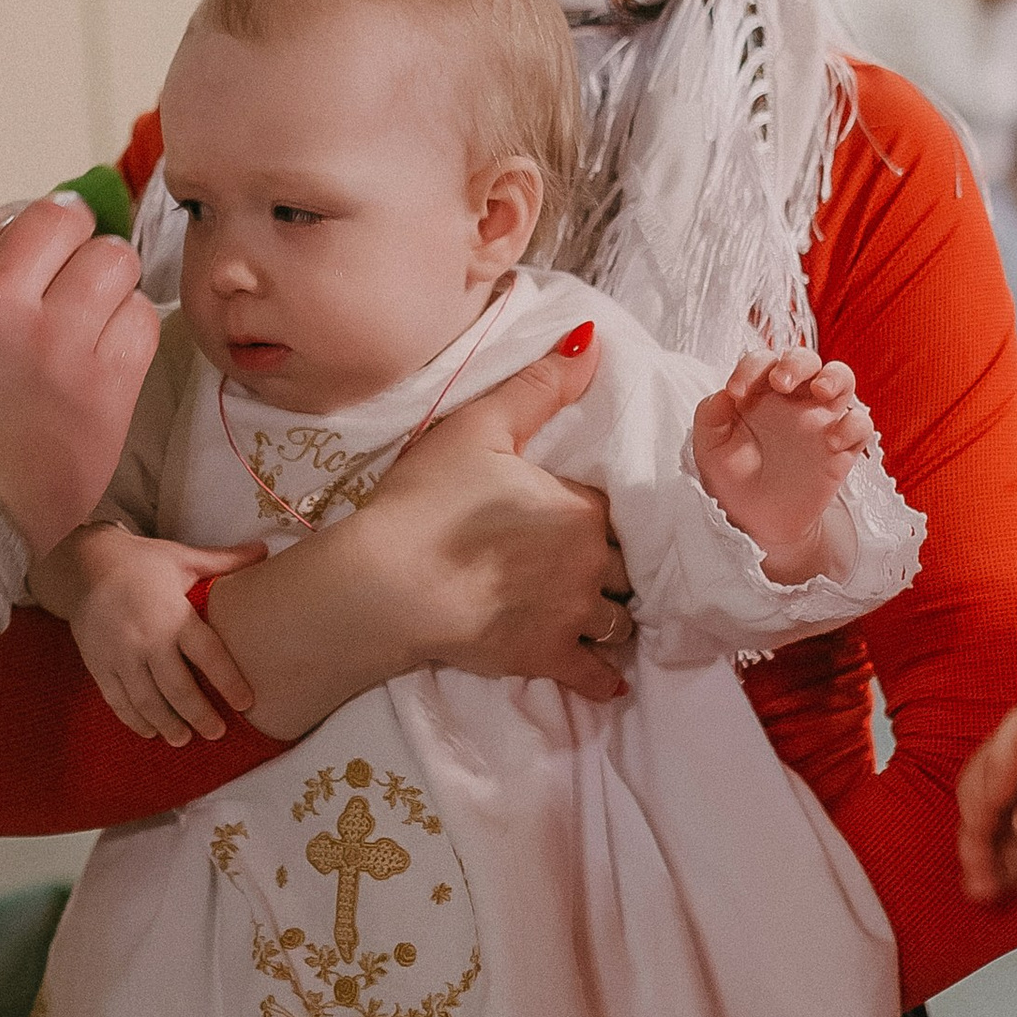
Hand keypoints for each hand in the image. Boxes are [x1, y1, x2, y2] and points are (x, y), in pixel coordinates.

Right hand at [0, 193, 156, 556]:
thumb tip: (24, 227)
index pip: (11, 215)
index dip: (37, 232)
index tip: (44, 253)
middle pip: (67, 221)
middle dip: (75, 246)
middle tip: (71, 283)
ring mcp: (55, 341)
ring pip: (115, 261)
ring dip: (109, 283)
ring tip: (91, 319)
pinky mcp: (104, 384)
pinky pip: (143, 318)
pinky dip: (131, 326)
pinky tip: (107, 353)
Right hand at [63, 528, 267, 744]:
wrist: (83, 564)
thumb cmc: (141, 561)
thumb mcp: (183, 558)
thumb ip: (225, 561)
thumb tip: (265, 550)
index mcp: (173, 615)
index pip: (208, 655)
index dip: (229, 682)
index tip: (246, 704)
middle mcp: (147, 640)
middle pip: (178, 689)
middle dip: (200, 715)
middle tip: (217, 732)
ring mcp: (120, 656)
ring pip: (147, 702)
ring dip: (168, 725)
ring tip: (184, 740)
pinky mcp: (99, 665)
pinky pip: (118, 701)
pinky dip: (135, 720)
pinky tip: (150, 732)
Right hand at [366, 326, 635, 701]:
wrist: (389, 581)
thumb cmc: (428, 499)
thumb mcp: (479, 427)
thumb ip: (540, 387)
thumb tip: (592, 340)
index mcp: (581, 506)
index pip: (617, 510)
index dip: (603, 514)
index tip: (589, 519)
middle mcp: (590, 562)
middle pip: (627, 566)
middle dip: (615, 566)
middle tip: (598, 565)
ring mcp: (572, 616)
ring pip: (619, 620)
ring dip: (611, 616)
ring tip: (598, 611)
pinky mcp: (546, 658)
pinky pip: (596, 675)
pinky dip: (602, 675)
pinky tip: (606, 676)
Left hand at [692, 352, 875, 579]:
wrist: (757, 521)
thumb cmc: (732, 477)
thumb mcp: (710, 446)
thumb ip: (711, 414)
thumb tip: (725, 392)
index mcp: (761, 392)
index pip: (763, 361)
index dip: (751, 366)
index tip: (735, 392)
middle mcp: (793, 399)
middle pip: (806, 359)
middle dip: (796, 362)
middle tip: (780, 383)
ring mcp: (820, 420)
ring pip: (842, 378)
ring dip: (834, 377)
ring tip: (820, 391)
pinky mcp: (842, 447)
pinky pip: (861, 424)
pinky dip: (852, 425)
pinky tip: (831, 442)